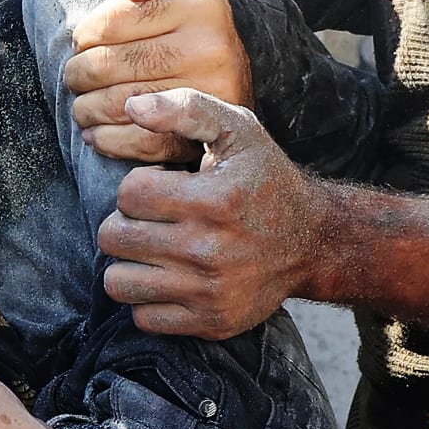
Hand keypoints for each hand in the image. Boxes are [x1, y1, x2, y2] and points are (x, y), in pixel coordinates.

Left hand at [64, 0, 252, 161]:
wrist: (237, 55)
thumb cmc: (188, 9)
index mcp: (200, 4)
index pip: (113, 21)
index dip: (84, 35)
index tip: (82, 41)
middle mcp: (210, 47)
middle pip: (113, 64)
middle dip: (80, 73)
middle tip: (74, 77)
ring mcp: (210, 92)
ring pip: (123, 103)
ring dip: (87, 108)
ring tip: (81, 106)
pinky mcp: (204, 129)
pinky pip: (146, 141)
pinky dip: (111, 141)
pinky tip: (95, 134)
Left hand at [97, 88, 322, 337]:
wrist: (314, 240)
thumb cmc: (265, 179)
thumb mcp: (237, 130)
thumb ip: (184, 109)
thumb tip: (130, 106)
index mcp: (213, 200)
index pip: (128, 194)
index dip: (139, 187)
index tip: (163, 187)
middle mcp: (209, 249)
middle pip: (114, 238)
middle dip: (127, 223)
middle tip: (154, 219)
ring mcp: (209, 291)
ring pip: (118, 282)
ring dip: (130, 263)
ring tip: (154, 249)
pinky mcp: (211, 322)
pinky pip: (144, 318)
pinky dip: (147, 299)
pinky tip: (168, 278)